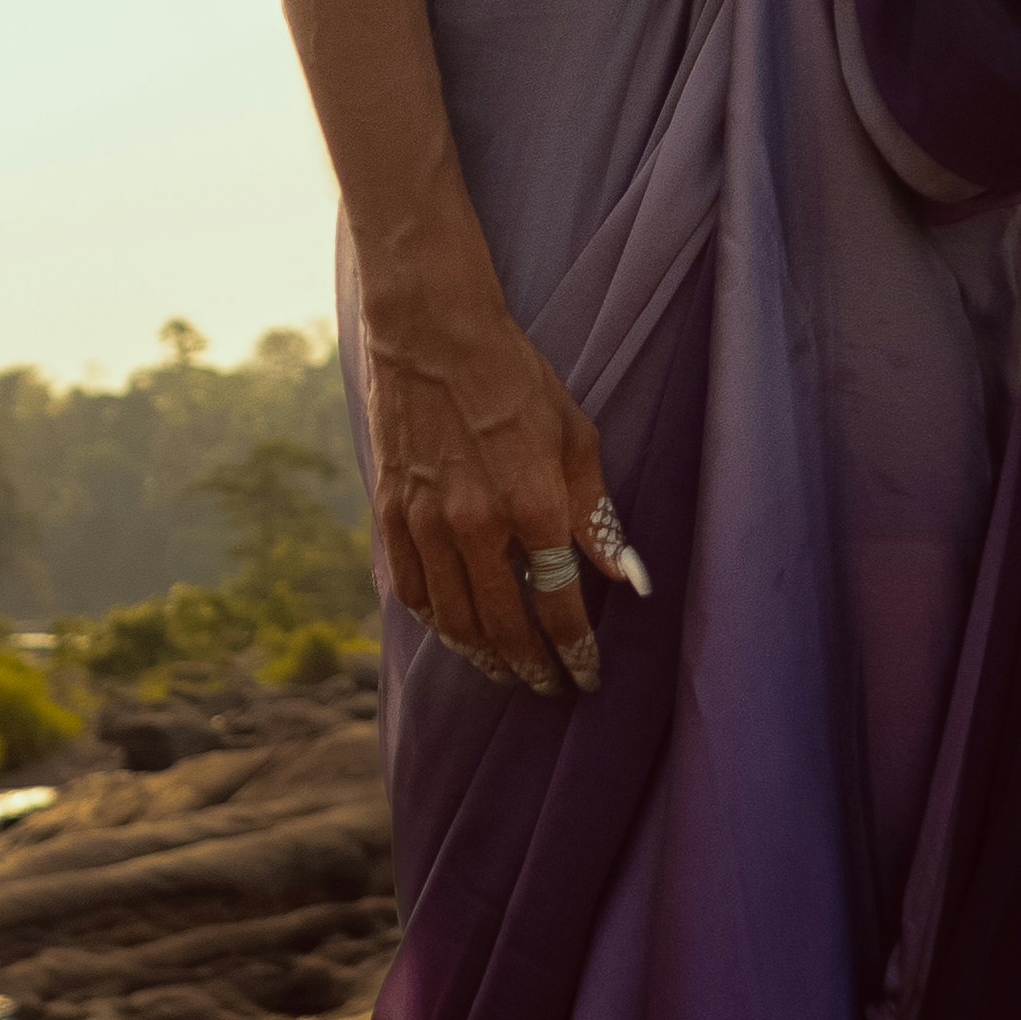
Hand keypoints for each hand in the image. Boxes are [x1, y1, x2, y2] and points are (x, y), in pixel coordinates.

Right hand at [357, 264, 648, 696]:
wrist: (431, 333)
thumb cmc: (515, 378)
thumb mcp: (575, 437)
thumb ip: (598, 515)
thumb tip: (630, 577)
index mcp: (532, 504)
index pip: (559, 606)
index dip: (576, 650)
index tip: (587, 674)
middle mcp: (475, 524)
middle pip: (504, 627)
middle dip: (532, 667)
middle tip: (550, 687)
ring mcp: (425, 523)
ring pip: (453, 621)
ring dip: (484, 656)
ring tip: (507, 670)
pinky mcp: (390, 514)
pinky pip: (412, 591)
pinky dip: (436, 623)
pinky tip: (456, 630)